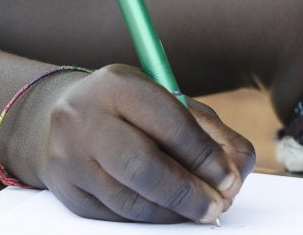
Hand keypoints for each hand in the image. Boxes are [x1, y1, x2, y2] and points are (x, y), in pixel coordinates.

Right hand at [34, 64, 254, 222]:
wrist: (65, 117)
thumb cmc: (131, 109)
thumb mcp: (170, 103)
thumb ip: (210, 132)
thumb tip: (237, 168)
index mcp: (118, 85)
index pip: (169, 124)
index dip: (205, 157)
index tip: (230, 178)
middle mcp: (85, 118)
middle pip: (142, 167)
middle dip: (189, 192)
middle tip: (218, 204)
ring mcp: (69, 158)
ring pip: (129, 199)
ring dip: (173, 211)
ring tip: (200, 209)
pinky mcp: (68, 192)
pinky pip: (116, 216)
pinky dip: (151, 217)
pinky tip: (171, 211)